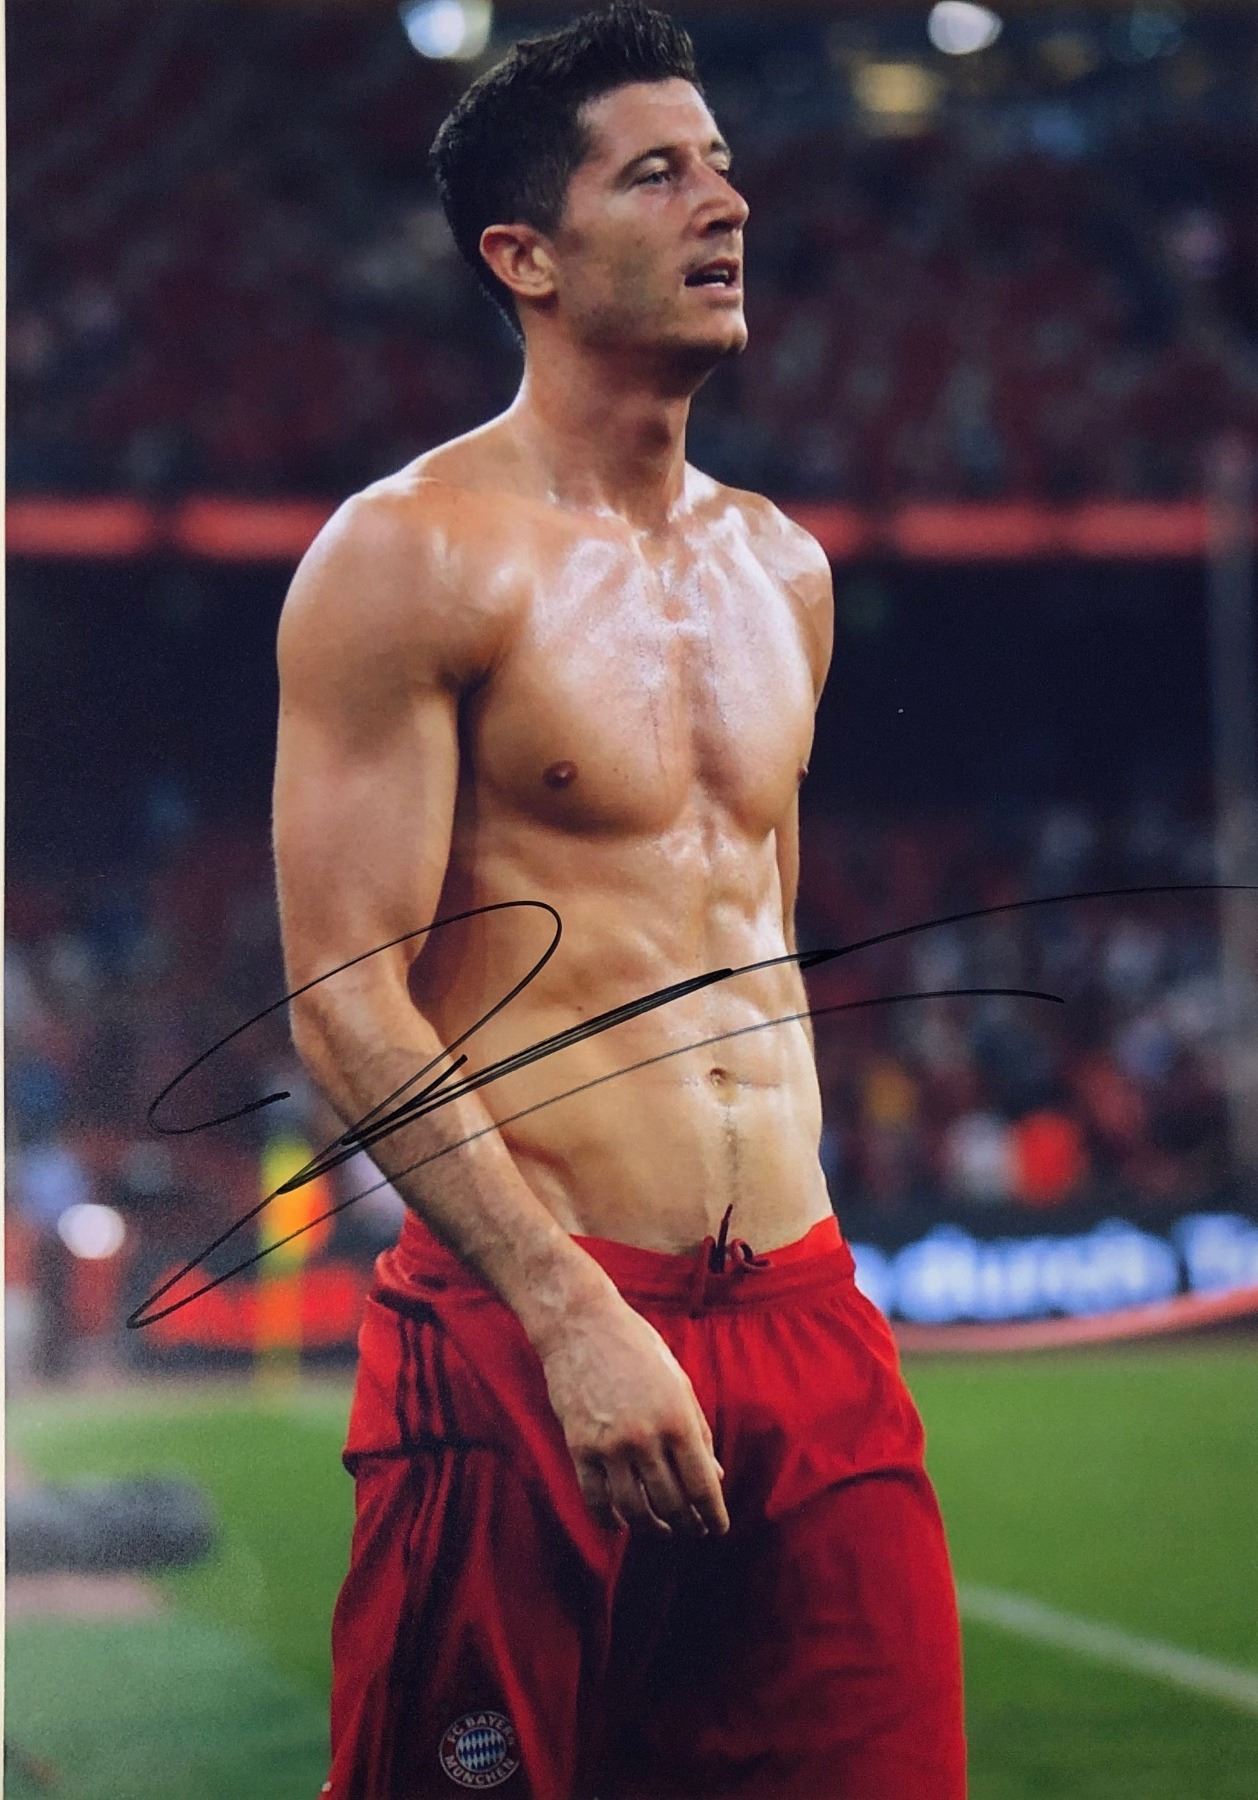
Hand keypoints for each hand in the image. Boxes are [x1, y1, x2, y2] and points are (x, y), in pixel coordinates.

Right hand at [535, 1295, 728, 1538]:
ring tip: (661, 1530)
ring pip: (634, 1509)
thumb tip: (714, 1475)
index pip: (702, 1485)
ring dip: (652, 1528)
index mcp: (678, 1419)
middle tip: (691, 1530)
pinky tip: (620, 1524)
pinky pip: (595, 1498)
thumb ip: (698, 1431)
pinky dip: (609, 1519)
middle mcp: (646, 1438)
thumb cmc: (637, 1347)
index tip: (717, 1528)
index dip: (713, 1515)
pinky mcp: (580, 1448)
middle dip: (687, 1524)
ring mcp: (610, 1446)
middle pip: (671, 1504)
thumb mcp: (679, 1383)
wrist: (582, 1326)